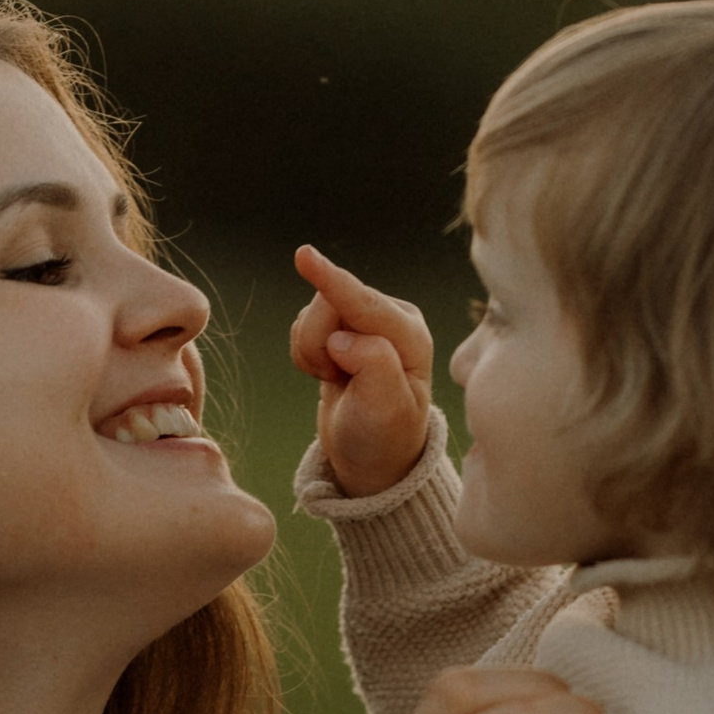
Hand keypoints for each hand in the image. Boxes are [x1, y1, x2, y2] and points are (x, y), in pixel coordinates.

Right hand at [292, 244, 434, 495]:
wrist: (371, 458)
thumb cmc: (384, 437)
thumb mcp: (386, 412)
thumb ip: (374, 368)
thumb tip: (343, 339)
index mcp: (410, 334)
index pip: (364, 303)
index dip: (333, 282)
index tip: (304, 255)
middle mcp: (390, 318)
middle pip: (330, 304)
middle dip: (319, 346)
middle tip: (335, 380)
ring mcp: (364, 321)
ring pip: (312, 314)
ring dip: (312, 352)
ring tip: (336, 381)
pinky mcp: (341, 326)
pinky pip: (303, 325)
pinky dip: (306, 354)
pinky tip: (329, 375)